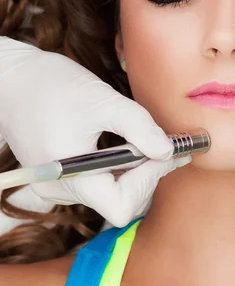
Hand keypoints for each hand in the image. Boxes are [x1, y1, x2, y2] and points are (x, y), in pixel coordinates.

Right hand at [0, 38, 189, 226]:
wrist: (14, 79)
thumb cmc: (53, 86)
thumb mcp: (103, 101)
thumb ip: (140, 127)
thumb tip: (168, 152)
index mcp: (71, 178)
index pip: (121, 206)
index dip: (147, 182)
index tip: (163, 152)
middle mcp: (62, 191)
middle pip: (119, 202)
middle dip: (147, 175)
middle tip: (169, 146)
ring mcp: (60, 186)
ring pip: (111, 193)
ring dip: (136, 171)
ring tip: (149, 142)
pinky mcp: (61, 176)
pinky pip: (99, 182)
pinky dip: (120, 167)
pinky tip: (129, 144)